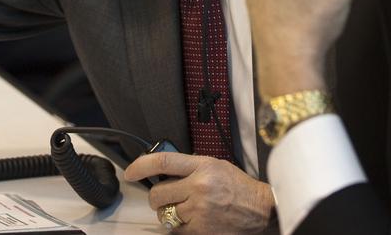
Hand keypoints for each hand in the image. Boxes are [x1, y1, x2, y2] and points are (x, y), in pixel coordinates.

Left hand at [124, 151, 272, 233]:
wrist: (260, 209)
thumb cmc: (239, 187)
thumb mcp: (215, 165)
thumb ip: (189, 166)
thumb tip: (163, 170)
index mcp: (202, 166)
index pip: (163, 161)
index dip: (141, 166)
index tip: (130, 172)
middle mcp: (198, 187)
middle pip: (158, 194)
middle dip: (158, 198)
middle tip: (166, 198)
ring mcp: (198, 211)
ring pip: (165, 214)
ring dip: (170, 213)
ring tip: (187, 209)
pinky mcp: (200, 230)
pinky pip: (176, 230)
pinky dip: (180, 227)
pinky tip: (195, 220)